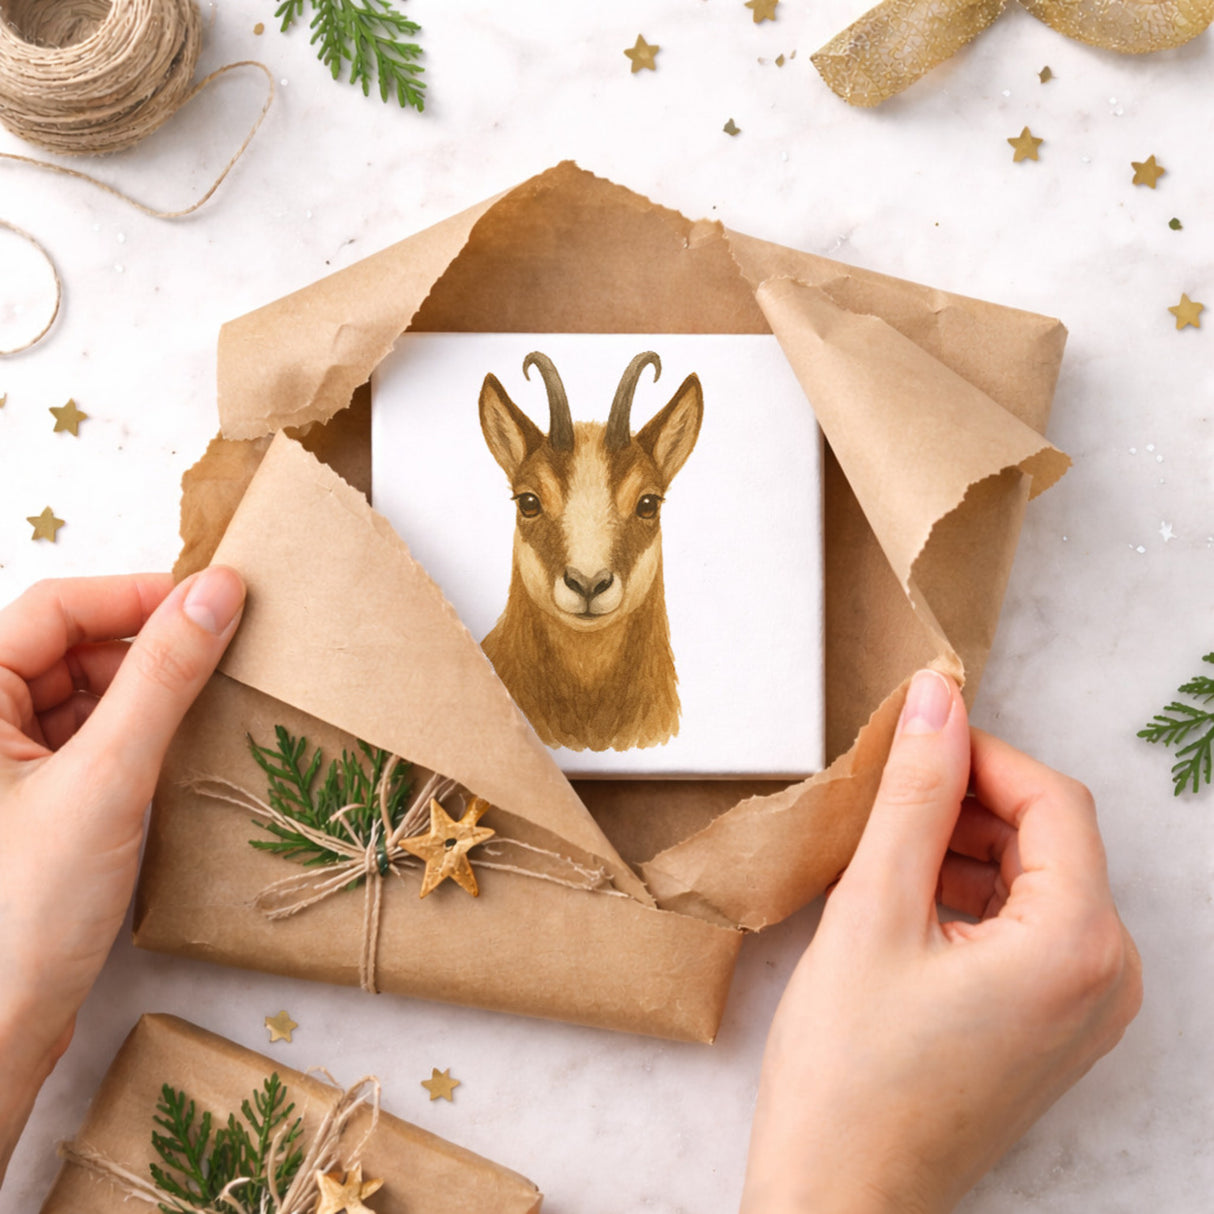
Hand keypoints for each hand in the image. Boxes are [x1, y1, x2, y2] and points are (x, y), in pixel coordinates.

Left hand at [0, 569, 244, 1181]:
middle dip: (147, 645)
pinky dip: (139, 734)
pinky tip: (181, 749)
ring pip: (86, 694)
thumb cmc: (23, 910)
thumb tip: (218, 591)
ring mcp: (6, 767)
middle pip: (71, 647)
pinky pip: (92, 739)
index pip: (55, 608)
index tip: (216, 599)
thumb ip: (164, 676)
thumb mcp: (107, 777)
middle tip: (226, 651)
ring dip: (148, 690)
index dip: (135, 595)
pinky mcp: (35, 803)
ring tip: (212, 701)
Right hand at [741, 669, 1142, 1213]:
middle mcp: (1108, 979)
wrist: (840, 1198)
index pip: (1052, 799)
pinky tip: (902, 906)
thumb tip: (937, 699)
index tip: (909, 740)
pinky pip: (1028, 929)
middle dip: (966, 804)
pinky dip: (970, 898)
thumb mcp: (873, 910)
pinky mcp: (1055, 1028)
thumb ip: (913, 794)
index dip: (979, 754)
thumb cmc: (849, 1072)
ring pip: (1035, 880)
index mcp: (1078, 946)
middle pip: (1049, 838)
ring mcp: (1086, 1010)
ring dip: (963, 848)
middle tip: (881, 802)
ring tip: (881, 857)